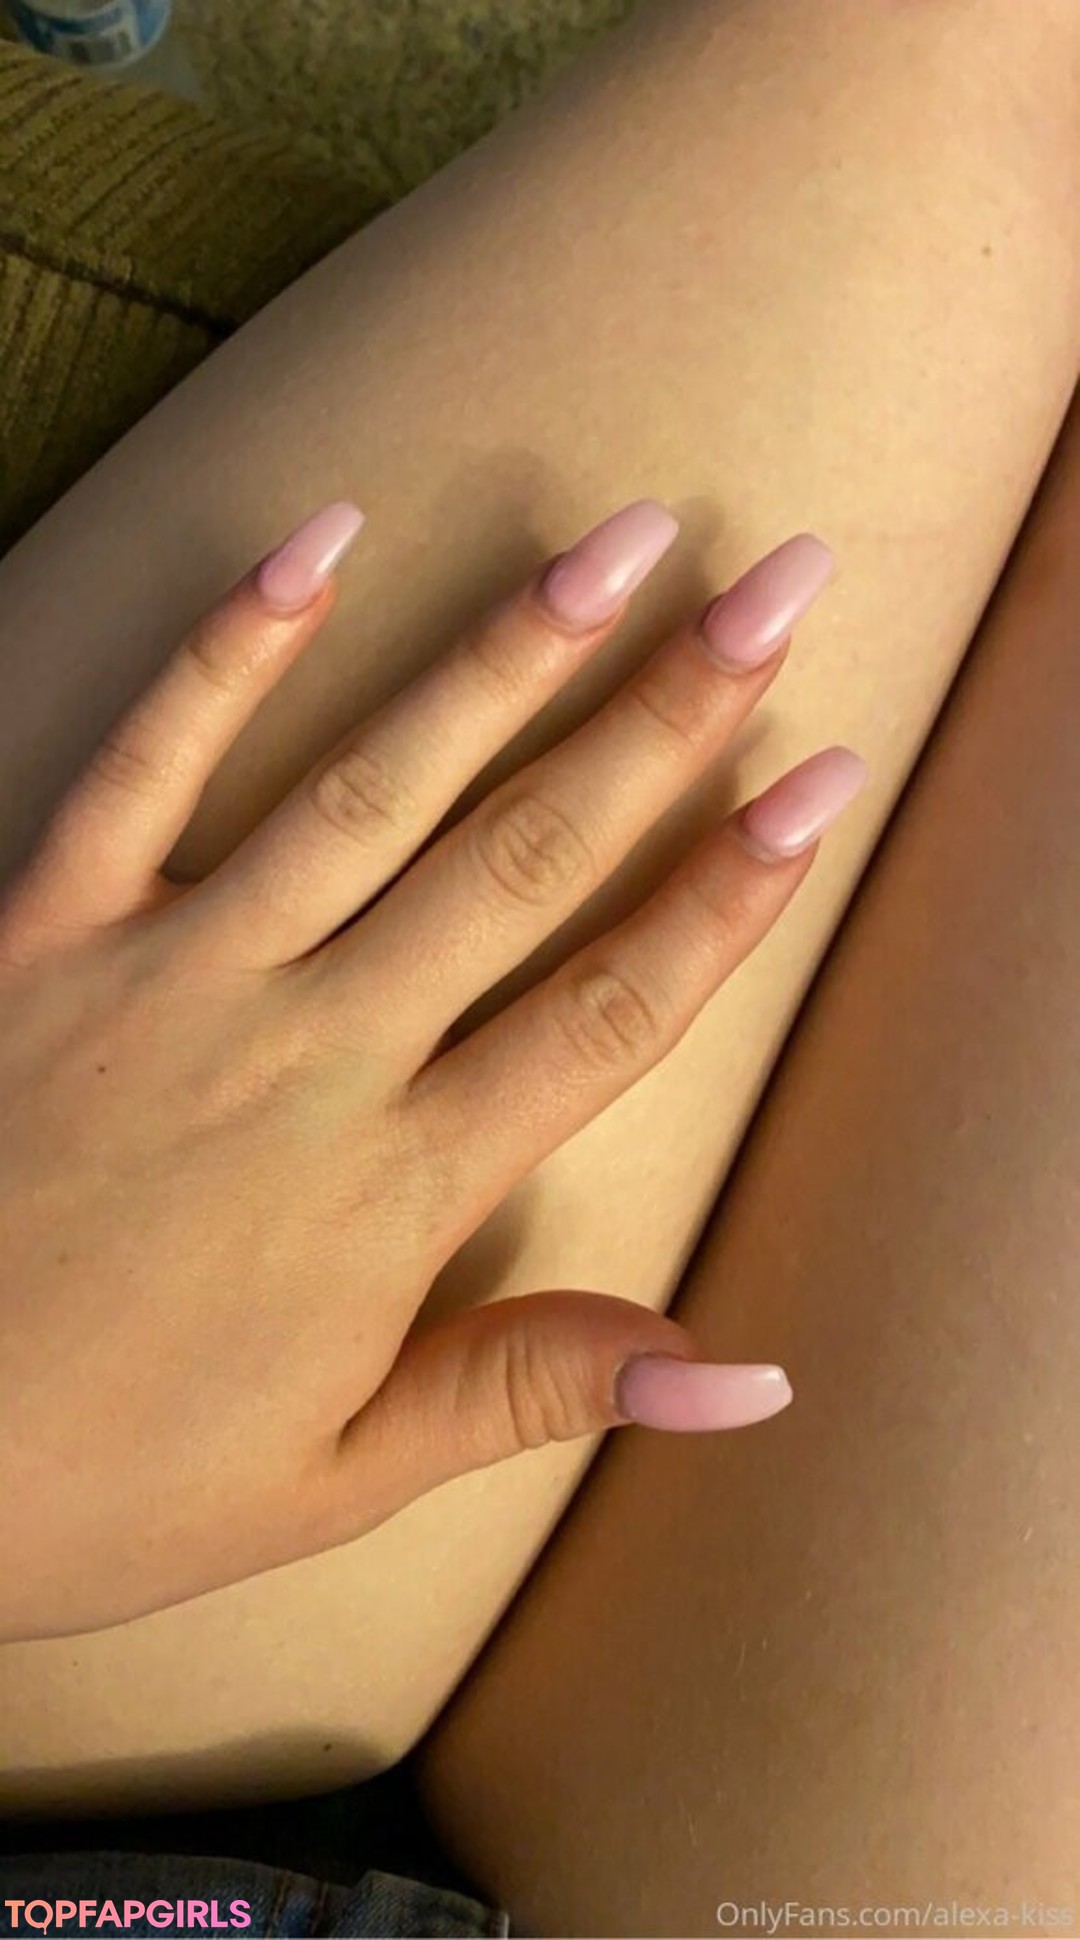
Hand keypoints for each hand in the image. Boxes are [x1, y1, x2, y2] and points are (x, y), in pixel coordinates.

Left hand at [0, 497, 864, 1642]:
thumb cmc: (101, 1478)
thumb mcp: (335, 1473)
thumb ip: (531, 1390)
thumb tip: (744, 1377)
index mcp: (395, 1189)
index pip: (606, 1012)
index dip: (729, 895)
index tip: (824, 781)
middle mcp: (310, 1052)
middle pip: (524, 862)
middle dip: (667, 722)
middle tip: (776, 596)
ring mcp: (177, 973)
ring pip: (375, 786)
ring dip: (505, 656)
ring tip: (621, 545)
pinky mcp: (48, 930)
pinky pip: (147, 764)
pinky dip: (231, 649)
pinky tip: (323, 542)